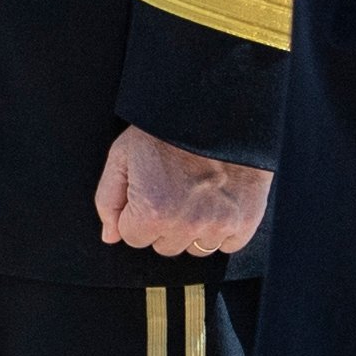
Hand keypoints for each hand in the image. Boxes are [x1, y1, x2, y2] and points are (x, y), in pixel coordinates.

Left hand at [93, 125, 271, 258]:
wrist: (217, 107)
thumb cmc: (166, 128)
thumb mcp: (123, 155)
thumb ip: (109, 199)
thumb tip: (110, 236)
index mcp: (153, 211)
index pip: (132, 238)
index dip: (136, 212)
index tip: (149, 189)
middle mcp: (187, 224)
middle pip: (164, 245)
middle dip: (163, 222)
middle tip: (173, 187)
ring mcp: (219, 224)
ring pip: (195, 248)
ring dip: (193, 228)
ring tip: (195, 192)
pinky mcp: (246, 222)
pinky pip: (227, 244)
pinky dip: (222, 228)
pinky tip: (217, 199)